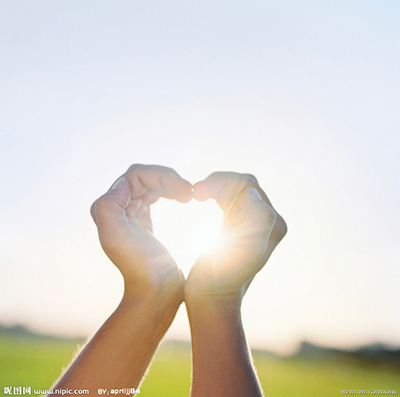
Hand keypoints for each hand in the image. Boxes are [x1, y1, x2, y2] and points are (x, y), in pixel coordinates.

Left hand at [91, 164, 191, 300]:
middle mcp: (118, 208)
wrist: (156, 291)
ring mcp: (132, 213)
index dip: (162, 176)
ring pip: (151, 184)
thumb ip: (109, 205)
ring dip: (171, 184)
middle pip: (145, 177)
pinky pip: (156, 195)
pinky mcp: (144, 221)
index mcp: (108, 208)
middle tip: (190, 192)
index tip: (186, 192)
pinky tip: (183, 198)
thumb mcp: (116, 236)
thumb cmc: (140, 266)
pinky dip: (170, 191)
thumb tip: (124, 183)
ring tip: (190, 195)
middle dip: (168, 179)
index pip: (136, 175)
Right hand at [185, 172, 286, 304]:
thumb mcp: (246, 249)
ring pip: (232, 191)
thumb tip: (251, 193)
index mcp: (270, 223)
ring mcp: (248, 224)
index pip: (249, 185)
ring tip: (196, 194)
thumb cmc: (223, 277)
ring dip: (214, 187)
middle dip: (218, 182)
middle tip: (195, 192)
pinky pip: (226, 201)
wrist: (211, 300)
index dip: (222, 182)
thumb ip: (260, 217)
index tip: (198, 192)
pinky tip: (200, 199)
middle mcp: (264, 221)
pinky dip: (213, 194)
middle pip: (241, 185)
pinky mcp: (233, 228)